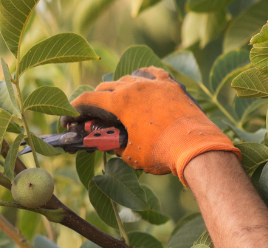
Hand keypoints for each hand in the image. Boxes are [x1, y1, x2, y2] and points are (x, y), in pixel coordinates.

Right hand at [63, 67, 240, 184]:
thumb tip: (108, 143)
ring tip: (117, 98)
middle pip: (107, 86)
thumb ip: (114, 144)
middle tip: (93, 111)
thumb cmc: (160, 153)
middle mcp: (135, 86)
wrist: (195, 147)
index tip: (71, 112)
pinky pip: (154, 73)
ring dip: (119, 87)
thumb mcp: (129, 154)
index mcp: (120, 101)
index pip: (89, 99)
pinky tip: (142, 79)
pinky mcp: (172, 86)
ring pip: (130, 78)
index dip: (76, 107)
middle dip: (97, 98)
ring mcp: (156, 83)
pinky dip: (144, 76)